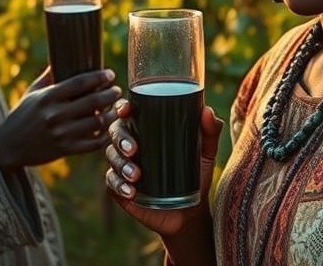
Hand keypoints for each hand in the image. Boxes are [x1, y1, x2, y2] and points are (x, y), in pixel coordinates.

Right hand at [0, 68, 120, 170]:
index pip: (79, 83)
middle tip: (116, 91)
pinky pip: (93, 143)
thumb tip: (59, 59)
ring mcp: (61, 134)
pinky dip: (105, 135)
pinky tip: (109, 128)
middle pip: (92, 101)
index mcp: (47, 98)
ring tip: (116, 108)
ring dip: (112, 114)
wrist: (8, 147)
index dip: (98, 77)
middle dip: (110, 94)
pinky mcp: (65, 150)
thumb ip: (47, 78)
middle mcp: (55, 115)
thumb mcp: (31, 94)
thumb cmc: (21, 116)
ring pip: (97, 122)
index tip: (109, 74)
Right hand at [104, 99, 223, 236]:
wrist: (191, 213)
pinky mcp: (120, 189)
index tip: (126, 111)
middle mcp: (131, 145)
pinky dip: (118, 186)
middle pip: (115, 132)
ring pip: (112, 157)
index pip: (128, 113)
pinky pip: (111, 183)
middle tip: (134, 149)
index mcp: (147, 130)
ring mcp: (124, 167)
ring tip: (136, 176)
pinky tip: (130, 192)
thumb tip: (207, 111)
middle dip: (120, 138)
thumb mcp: (206, 153)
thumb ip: (211, 131)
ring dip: (121, 164)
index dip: (122, 108)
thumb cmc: (196, 176)